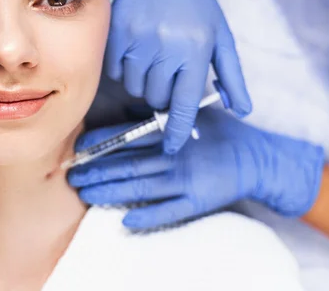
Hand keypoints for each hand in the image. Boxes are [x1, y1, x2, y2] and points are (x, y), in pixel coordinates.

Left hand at [68, 109, 323, 229]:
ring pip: (141, 189)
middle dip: (98, 170)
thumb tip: (130, 107)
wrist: (254, 157)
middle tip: (73, 175)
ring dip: (111, 192)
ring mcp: (184, 181)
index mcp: (170, 133)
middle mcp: (173, 156)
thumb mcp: (190, 113)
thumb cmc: (219, 132)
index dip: (102, 142)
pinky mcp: (197, 201)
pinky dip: (148, 217)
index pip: (129, 137)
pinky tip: (126, 222)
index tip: (80, 146)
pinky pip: (169, 212)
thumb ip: (160, 113)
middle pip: (128, 165)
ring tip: (87, 195)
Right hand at [107, 0, 250, 154]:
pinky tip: (136, 50)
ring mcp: (139, 40)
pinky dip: (125, 68)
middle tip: (167, 74)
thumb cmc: (199, 7)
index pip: (185, 104)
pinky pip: (116, 71)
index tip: (172, 147)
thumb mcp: (222, 40)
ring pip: (135, 87)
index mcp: (196, 51)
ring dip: (143, 82)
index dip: (178, 130)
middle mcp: (167, 48)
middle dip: (162, 95)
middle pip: (156, 98)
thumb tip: (242, 110)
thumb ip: (232, 77)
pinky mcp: (117, 32)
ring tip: (152, 58)